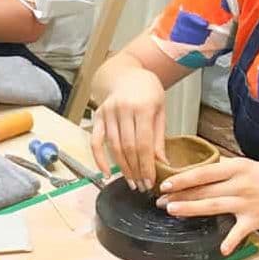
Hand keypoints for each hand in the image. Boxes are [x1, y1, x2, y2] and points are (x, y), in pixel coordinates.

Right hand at [90, 66, 167, 192]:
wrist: (127, 73)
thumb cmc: (147, 91)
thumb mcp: (160, 110)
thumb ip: (159, 137)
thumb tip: (162, 164)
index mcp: (143, 107)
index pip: (143, 143)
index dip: (146, 165)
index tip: (150, 181)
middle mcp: (123, 109)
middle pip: (128, 147)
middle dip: (135, 170)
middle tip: (141, 186)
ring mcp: (108, 112)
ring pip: (113, 147)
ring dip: (121, 168)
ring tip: (130, 182)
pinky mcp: (97, 116)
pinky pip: (95, 141)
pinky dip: (99, 159)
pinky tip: (106, 173)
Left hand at [156, 157, 258, 255]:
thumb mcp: (246, 165)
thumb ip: (224, 168)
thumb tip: (200, 167)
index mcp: (236, 167)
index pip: (204, 172)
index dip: (184, 178)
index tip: (166, 182)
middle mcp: (240, 183)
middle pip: (205, 189)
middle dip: (181, 195)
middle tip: (161, 200)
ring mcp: (247, 202)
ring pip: (214, 205)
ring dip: (192, 209)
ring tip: (173, 211)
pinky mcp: (255, 220)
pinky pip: (240, 231)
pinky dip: (231, 241)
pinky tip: (221, 249)